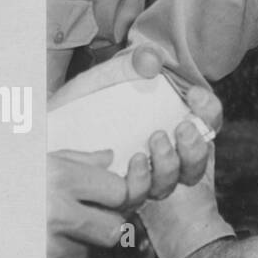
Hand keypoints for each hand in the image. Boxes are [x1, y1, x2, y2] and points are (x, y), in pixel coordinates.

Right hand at [47, 150, 131, 257]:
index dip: (119, 193)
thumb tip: (110, 157)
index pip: (120, 192)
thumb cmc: (9, 180)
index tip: (109, 191)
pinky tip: (51, 235)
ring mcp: (46, 241)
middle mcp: (56, 210)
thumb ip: (78, 160)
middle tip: (93, 210)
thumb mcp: (41, 161)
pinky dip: (68, 249)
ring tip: (67, 221)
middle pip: (115, 226)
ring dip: (89, 237)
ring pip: (95, 246)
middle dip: (110, 219)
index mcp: (61, 177)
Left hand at [50, 50, 223, 197]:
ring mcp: (143, 176)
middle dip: (195, 146)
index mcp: (173, 122)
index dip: (209, 110)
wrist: (48, 127)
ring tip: (154, 142)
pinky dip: (143, 181)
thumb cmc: (85, 100)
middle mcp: (165, 153)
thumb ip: (133, 63)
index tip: (194, 95)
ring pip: (172, 182)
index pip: (207, 120)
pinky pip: (141, 196)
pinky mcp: (119, 193)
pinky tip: (135, 161)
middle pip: (197, 158)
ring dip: (171, 164)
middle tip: (180, 128)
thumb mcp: (110, 76)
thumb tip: (151, 61)